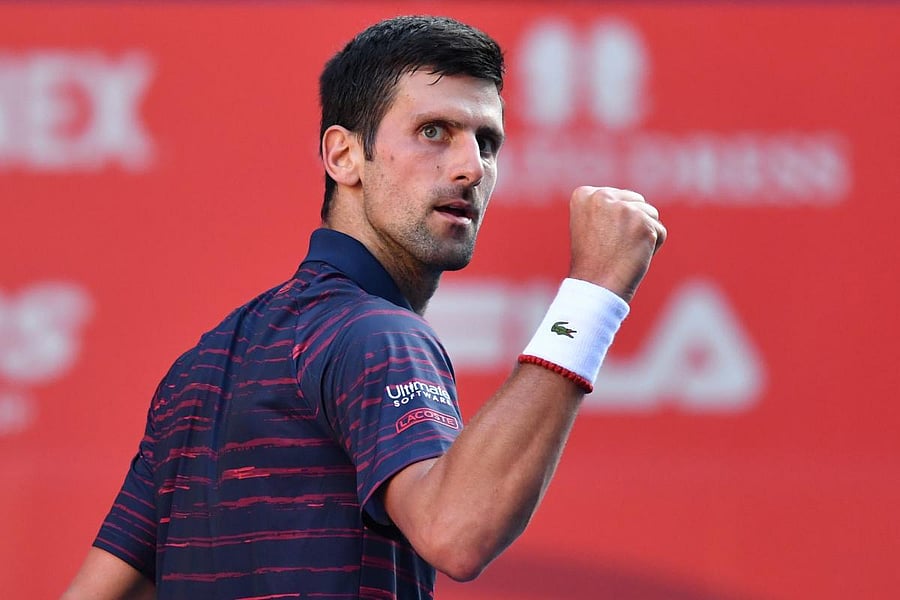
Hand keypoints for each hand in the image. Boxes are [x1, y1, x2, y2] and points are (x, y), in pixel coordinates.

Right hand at [567, 186, 665, 302]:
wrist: (595, 287)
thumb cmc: (593, 262)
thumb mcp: (589, 225)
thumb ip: (607, 208)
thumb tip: (635, 200)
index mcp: (584, 195)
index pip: (619, 197)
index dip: (615, 221)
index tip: (601, 239)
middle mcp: (602, 196)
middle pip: (637, 202)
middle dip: (633, 223)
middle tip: (614, 247)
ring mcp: (623, 209)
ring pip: (651, 214)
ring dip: (644, 234)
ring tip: (623, 252)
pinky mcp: (643, 224)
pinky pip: (660, 232)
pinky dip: (653, 247)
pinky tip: (634, 257)